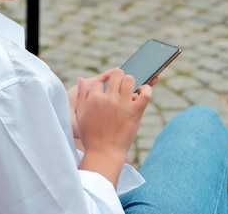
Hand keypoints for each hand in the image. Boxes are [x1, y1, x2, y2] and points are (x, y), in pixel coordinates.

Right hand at [76, 68, 151, 186]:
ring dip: (130, 82)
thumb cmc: (91, 135)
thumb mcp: (81, 115)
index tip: (106, 92)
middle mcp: (108, 99)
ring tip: (130, 89)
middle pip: (116, 74)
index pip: (100, 81)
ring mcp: (123, 105)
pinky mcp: (136, 112)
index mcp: (94, 98)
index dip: (103, 86)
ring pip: (130, 79)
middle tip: (119, 86)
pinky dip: (147, 89)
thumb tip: (82, 78)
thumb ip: (82, 95)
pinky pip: (145, 93)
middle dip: (117, 78)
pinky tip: (142, 91)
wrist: (104, 153)